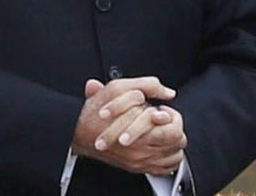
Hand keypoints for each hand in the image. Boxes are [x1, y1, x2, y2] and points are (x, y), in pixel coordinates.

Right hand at [72, 77, 186, 174]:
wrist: (77, 132)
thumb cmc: (96, 111)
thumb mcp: (120, 88)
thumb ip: (148, 85)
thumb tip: (168, 92)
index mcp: (139, 129)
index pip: (174, 128)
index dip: (173, 115)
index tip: (163, 110)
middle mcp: (141, 149)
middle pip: (177, 142)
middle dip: (176, 128)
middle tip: (166, 121)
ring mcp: (139, 161)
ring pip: (174, 157)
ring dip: (174, 144)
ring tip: (165, 133)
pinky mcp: (135, 168)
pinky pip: (163, 169)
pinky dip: (168, 159)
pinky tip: (163, 148)